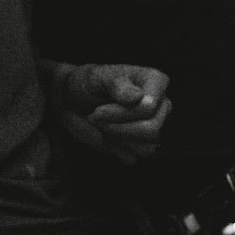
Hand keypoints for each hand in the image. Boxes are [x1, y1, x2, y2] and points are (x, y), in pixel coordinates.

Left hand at [50, 62, 170, 163]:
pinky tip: (107, 134)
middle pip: (151, 129)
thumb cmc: (89, 83)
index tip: (100, 108)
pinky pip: (135, 157)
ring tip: (102, 124)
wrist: (74, 100)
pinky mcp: (140, 143)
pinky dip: (116, 149)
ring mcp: (153, 124)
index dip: (122, 113)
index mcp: (156, 82)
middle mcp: (160, 104)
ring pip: (146, 147)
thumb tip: (138, 97)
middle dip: (117, 127)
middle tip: (95, 116)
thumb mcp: (97, 77)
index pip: (149, 108)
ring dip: (117, 138)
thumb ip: (117, 84)